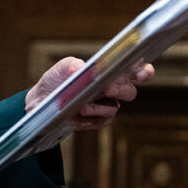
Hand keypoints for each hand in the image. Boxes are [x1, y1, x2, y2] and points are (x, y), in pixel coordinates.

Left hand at [25, 57, 154, 130]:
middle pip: (130, 92)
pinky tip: (75, 117)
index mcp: (110, 73)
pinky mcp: (97, 120)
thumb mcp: (62, 68)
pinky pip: (100, 122)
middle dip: (121, 90)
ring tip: (82, 107)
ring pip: (113, 109)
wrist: (42, 100)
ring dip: (98, 108)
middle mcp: (113, 90)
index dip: (144, 71)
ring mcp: (106, 106)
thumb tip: (79, 69)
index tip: (142, 74)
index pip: (135, 71)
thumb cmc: (58, 79)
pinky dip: (88, 120)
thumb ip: (71, 64)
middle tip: (107, 88)